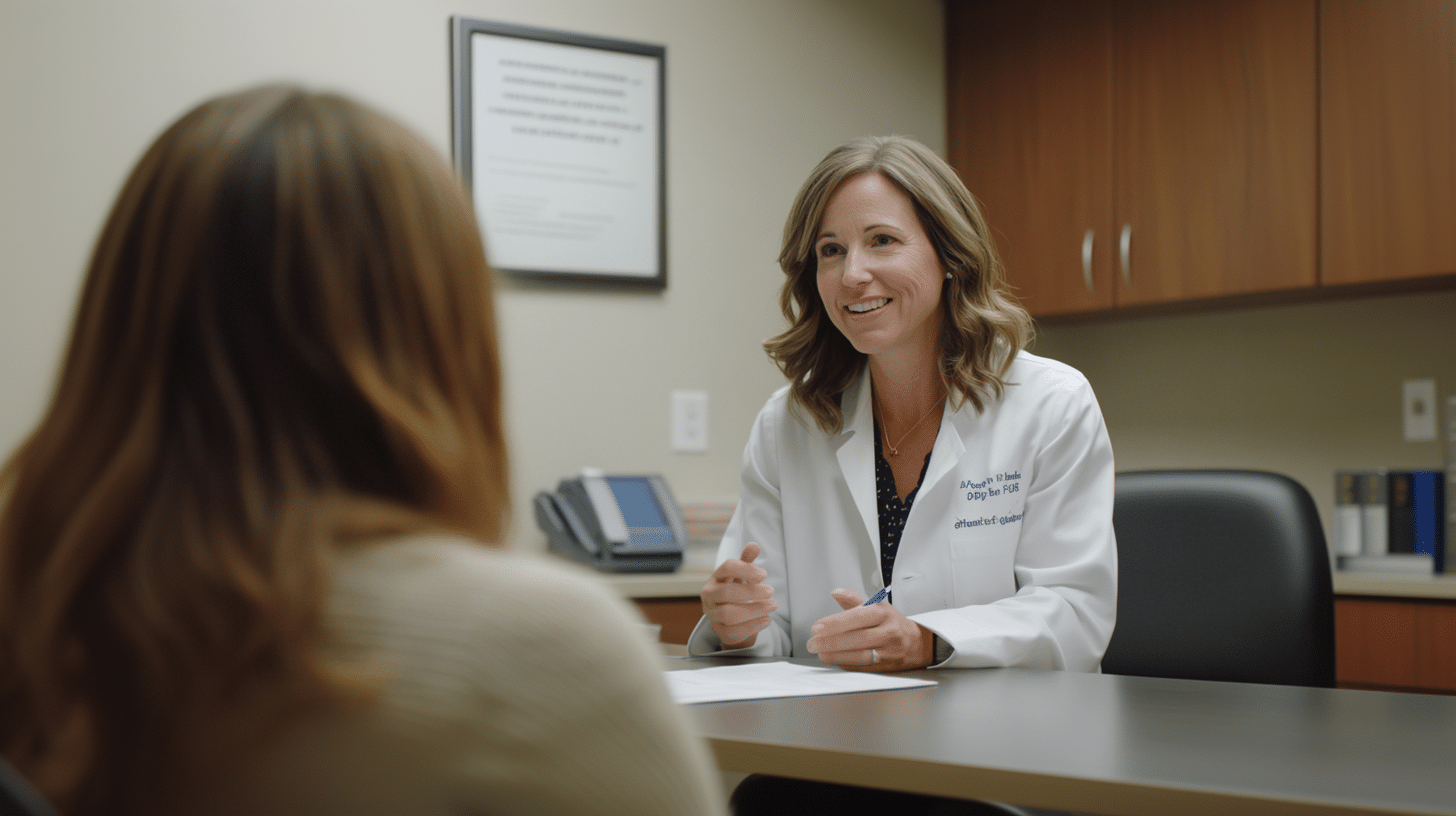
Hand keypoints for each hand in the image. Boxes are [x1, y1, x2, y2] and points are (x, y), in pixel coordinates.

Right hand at [700, 542, 775, 649]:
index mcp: (716, 577)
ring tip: (772, 606)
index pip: (727, 567)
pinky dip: (753, 626)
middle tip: (771, 591)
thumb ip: (747, 561)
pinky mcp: (720, 631)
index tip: (764, 575)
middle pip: (727, 592)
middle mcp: (710, 595)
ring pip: (729, 614)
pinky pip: (733, 631)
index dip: (746, 569)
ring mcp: (712, 614)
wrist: (730, 619)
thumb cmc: (736, 591)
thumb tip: (754, 545)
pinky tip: (767, 619)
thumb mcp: (741, 575)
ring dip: (754, 610)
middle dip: (752, 592)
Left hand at [805, 588, 934, 671]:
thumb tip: (836, 592)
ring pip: (861, 654)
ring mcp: (888, 650)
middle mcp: (888, 631)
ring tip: (820, 652)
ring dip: (837, 655)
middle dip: (831, 641)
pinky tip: (834, 660)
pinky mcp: (887, 666)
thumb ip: (854, 600)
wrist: (917, 643)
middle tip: (813, 642)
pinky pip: (864, 666)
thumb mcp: (878, 606)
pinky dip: (847, 664)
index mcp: (883, 613)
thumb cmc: (893, 624)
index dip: (835, 623)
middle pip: (857, 637)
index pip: (857, 617)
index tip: (817, 627)